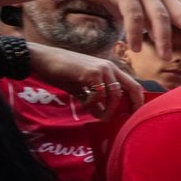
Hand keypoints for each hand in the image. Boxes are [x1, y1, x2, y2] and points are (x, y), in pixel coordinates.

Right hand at [26, 42, 142, 118]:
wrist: (43, 60)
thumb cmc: (63, 73)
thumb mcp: (82, 89)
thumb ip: (95, 101)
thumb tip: (103, 116)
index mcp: (110, 70)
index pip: (133, 85)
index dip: (138, 100)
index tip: (135, 115)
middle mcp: (110, 67)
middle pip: (131, 88)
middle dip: (131, 106)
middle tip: (125, 120)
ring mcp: (102, 68)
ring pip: (115, 94)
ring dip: (109, 110)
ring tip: (101, 117)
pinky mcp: (91, 72)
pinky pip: (99, 94)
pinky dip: (93, 104)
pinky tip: (85, 105)